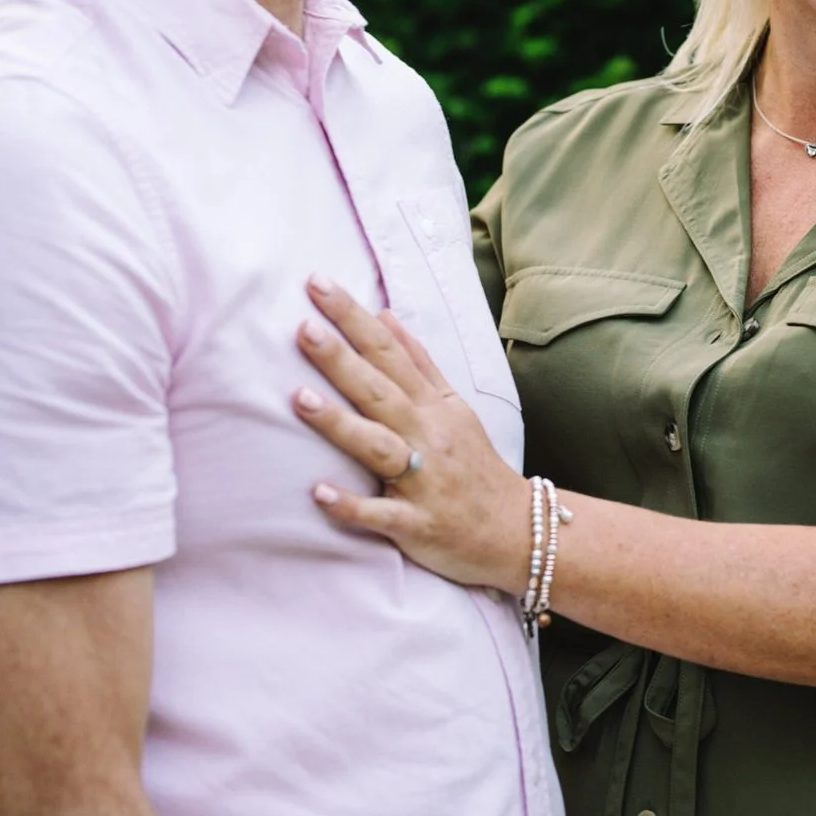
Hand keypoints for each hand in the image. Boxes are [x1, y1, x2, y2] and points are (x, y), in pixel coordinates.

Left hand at [293, 275, 534, 594]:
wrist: (516, 531)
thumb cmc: (474, 465)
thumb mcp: (453, 406)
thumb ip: (419, 362)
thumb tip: (385, 315)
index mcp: (433, 405)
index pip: (388, 351)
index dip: (353, 318)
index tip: (318, 284)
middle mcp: (428, 435)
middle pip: (380, 391)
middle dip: (341, 359)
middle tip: (303, 327)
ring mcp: (424, 481)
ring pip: (378, 446)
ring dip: (340, 423)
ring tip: (298, 398)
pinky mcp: (417, 524)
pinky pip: (382, 515)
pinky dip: (352, 506)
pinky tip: (319, 494)